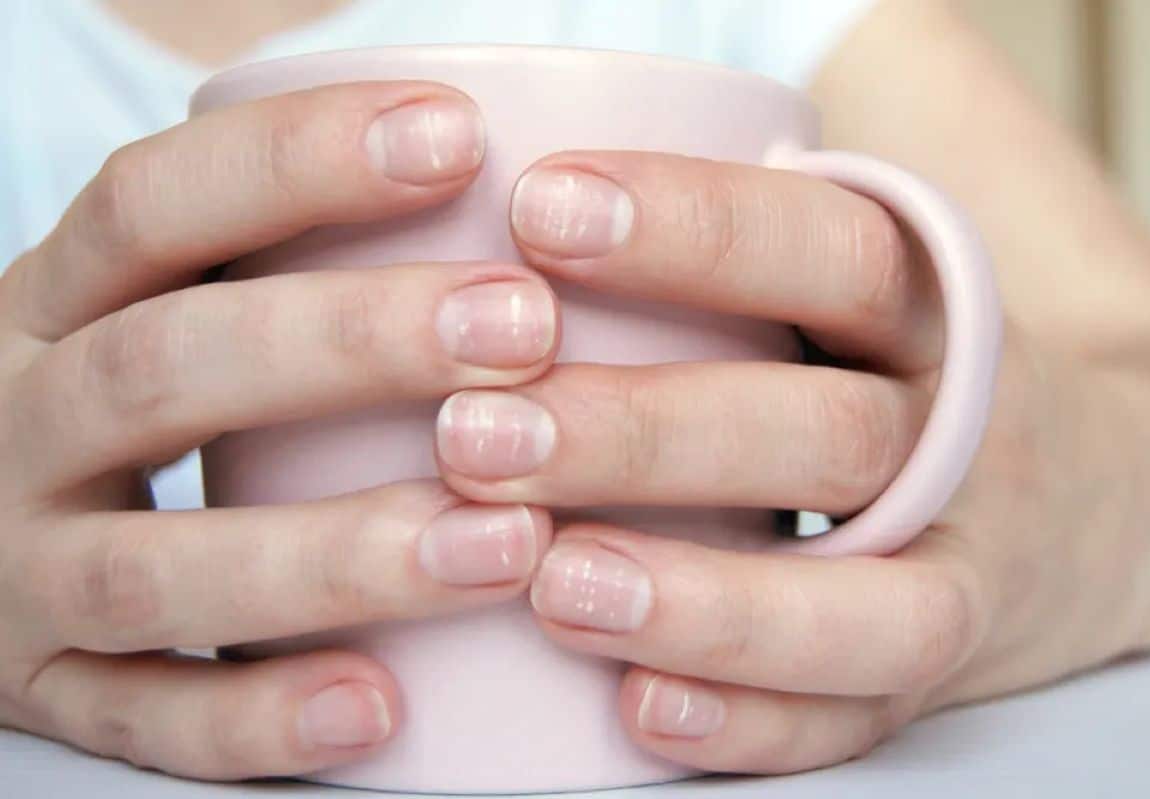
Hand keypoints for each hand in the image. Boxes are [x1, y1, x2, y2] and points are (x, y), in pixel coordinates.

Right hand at [0, 82, 561, 778]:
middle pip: (163, 369)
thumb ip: (278, 271)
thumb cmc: (126, 401)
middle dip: (349, 345)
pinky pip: (142, 719)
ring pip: (154, 568)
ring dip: (334, 555)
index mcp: (46, 309)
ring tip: (508, 541)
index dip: (297, 162)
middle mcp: (12, 428)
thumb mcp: (161, 311)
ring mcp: (12, 572)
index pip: (150, 205)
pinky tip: (382, 707)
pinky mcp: (42, 692)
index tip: (458, 138)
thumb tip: (503, 204)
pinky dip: (257, 719)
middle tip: (523, 329)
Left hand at [435, 151, 1149, 772]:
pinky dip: (752, 722)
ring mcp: (964, 571)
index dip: (694, 227)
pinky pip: (859, 720)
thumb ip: (733, 249)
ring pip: (870, 604)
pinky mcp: (933, 681)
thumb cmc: (896, 367)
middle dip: (648, 435)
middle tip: (480, 437)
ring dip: (709, 601)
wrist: (1085, 499)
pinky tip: (637, 710)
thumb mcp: (858, 279)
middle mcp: (959, 439)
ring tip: (556, 585)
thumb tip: (505, 236)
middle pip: (825, 432)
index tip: (539, 212)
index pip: (834, 247)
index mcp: (934, 310)